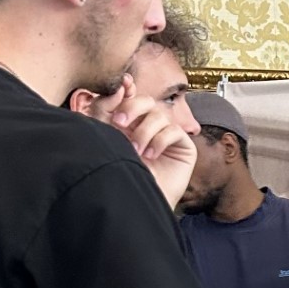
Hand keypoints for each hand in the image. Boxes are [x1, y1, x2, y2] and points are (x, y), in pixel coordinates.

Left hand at [108, 75, 197, 206]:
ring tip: (136, 151)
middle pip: (146, 101)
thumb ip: (105, 110)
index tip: (123, 85)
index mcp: (129, 124)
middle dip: (132, 107)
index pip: (131, 98)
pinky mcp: (183, 147)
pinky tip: (151, 155)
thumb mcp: (105, 137)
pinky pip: (174, 131)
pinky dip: (160, 140)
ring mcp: (167, 136)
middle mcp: (148, 127)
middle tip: (120, 123)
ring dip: (144, 131)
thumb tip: (119, 88)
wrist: (135, 202)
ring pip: (160, 115)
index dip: (127, 89)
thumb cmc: (119, 174)